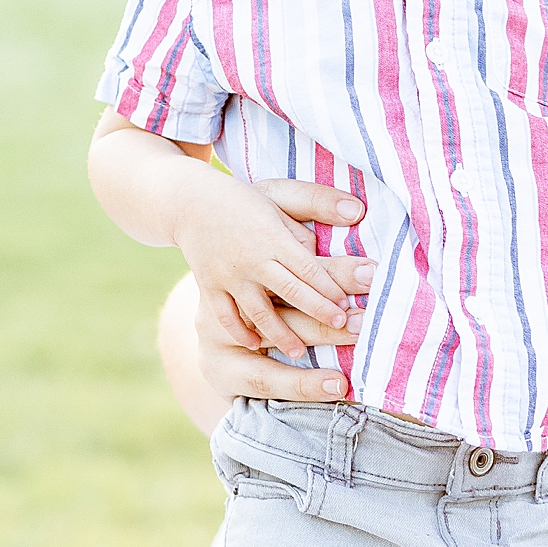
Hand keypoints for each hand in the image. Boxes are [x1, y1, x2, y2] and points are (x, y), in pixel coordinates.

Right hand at [176, 173, 372, 357]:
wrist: (189, 202)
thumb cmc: (246, 201)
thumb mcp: (281, 194)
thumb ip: (318, 202)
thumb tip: (357, 211)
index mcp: (273, 236)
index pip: (307, 267)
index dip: (329, 288)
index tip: (347, 305)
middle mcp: (251, 259)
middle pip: (290, 290)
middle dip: (317, 311)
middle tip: (341, 327)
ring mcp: (228, 275)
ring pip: (258, 310)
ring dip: (281, 333)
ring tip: (301, 352)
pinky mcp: (209, 286)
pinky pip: (225, 314)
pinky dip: (240, 331)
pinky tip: (256, 346)